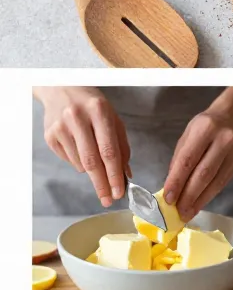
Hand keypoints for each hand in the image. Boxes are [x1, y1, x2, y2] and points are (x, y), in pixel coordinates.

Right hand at [35, 87, 129, 204]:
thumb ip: (121, 146)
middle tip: (108, 200)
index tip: (119, 191)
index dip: (115, 175)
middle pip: (92, 161)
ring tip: (96, 159)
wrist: (61, 89)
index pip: (109, 150)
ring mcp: (60, 127)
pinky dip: (79, 162)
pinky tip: (81, 148)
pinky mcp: (49, 135)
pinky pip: (69, 160)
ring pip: (80, 163)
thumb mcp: (112, 118)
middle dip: (102, 184)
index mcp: (99, 110)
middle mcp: (77, 117)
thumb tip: (125, 174)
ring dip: (92, 171)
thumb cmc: (93, 105)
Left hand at [163, 87, 232, 219]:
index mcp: (205, 129)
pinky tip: (199, 204)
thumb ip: (179, 160)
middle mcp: (223, 140)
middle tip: (177, 212)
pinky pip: (222, 183)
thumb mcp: (188, 135)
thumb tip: (171, 188)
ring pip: (215, 182)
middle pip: (203, 173)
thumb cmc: (205, 126)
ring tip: (187, 213)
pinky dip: (209, 196)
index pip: (188, 159)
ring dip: (199, 201)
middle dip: (189, 196)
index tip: (168, 198)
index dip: (177, 181)